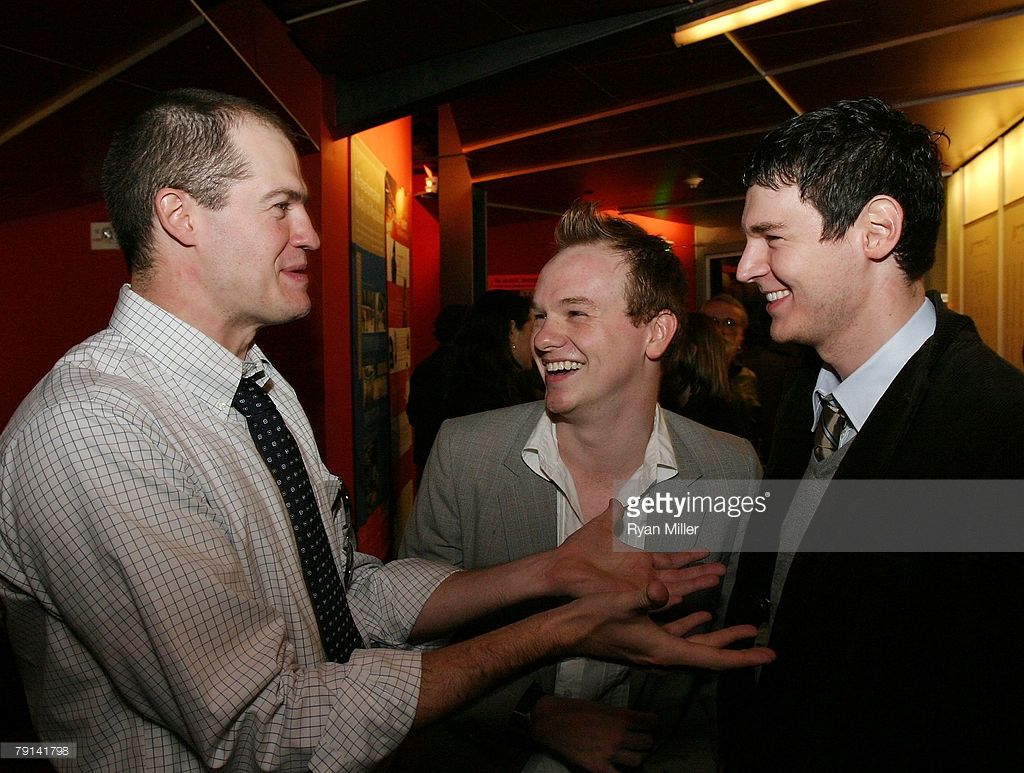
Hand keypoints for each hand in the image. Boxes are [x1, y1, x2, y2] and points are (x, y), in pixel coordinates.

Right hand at [530, 696, 655, 772]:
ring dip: (636, 757)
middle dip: (645, 741)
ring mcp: (609, 753)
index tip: (651, 725)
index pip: (651, 722)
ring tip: (629, 754)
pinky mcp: (598, 767)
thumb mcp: (602, 706)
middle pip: (647, 743)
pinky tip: (619, 768)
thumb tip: (635, 723)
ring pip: (638, 761)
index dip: (652, 723)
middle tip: (640, 740)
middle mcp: (618, 735)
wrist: (552, 722)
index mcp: (620, 716)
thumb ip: (620, 715)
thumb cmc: (575, 710)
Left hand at [548, 499, 724, 600]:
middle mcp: (644, 575)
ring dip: (693, 584)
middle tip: (722, 571)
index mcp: (640, 559)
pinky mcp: (629, 596)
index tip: (708, 552)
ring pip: (673, 586)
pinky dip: (668, 597)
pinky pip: (653, 599)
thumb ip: (616, 513)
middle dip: (701, 572)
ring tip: (714, 580)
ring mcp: (638, 587)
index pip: (672, 558)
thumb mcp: (603, 525)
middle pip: (680, 574)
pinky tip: (685, 597)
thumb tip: (620, 496)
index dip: (690, 556)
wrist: (562, 566)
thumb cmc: (581, 549)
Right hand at [563, 580, 773, 670]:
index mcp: (664, 651)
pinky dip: (694, 627)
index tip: (766, 655)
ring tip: (742, 631)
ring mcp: (654, 650)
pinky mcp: (645, 642)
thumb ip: (645, 595)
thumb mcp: (622, 603)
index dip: (742, 657)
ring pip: (696, 646)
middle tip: (764, 646)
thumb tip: (663, 589)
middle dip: (738, 649)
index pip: (712, 658)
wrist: (567, 631)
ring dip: (719, 638)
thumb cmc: (592, 619)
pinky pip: (679, 637)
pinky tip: (701, 616)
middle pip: (709, 654)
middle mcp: (663, 655)